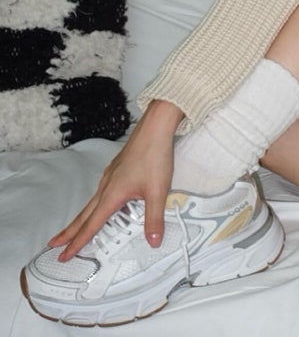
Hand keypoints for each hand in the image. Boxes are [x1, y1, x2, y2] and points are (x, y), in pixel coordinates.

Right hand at [48, 100, 183, 260]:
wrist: (154, 128)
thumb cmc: (154, 156)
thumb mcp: (158, 191)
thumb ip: (154, 218)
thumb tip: (153, 241)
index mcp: (111, 195)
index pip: (91, 225)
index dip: (77, 243)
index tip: (64, 256)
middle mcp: (106, 186)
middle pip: (83, 215)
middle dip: (69, 232)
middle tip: (54, 245)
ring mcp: (109, 176)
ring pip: (91, 203)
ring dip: (81, 218)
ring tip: (73, 229)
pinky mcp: (116, 169)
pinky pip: (100, 192)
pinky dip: (93, 204)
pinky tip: (101, 204)